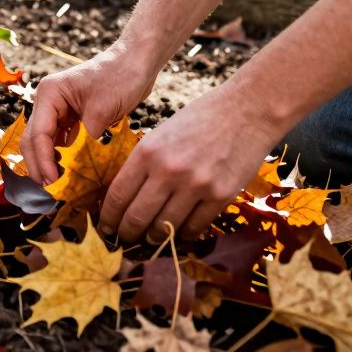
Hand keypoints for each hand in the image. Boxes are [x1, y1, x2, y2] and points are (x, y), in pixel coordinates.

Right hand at [25, 47, 157, 183]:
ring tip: (59, 186)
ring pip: (46, 143)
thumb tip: (77, 170)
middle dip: (40, 165)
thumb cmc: (120, 76)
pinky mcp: (73, 118)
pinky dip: (64, 158)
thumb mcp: (102, 110)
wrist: (138, 61)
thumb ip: (86, 139)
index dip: (43, 161)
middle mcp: (49, 102)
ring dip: (50, 164)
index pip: (38, 134)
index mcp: (49, 94)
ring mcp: (59, 111)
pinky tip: (71, 173)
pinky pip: (62, 142)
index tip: (53, 182)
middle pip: (34, 140)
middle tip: (51, 191)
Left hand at [98, 86, 280, 242]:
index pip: (118, 195)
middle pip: (137, 217)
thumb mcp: (161, 134)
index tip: (105, 228)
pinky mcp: (221, 196)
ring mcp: (196, 185)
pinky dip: (184, 234)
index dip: (108, 217)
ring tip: (151, 240)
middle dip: (127, 233)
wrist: (247, 111)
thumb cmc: (199, 119)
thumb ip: (144, 164)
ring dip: (155, 238)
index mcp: (147, 152)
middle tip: (125, 240)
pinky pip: (195, 227)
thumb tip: (126, 197)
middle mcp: (168, 171)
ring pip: (165, 227)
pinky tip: (179, 233)